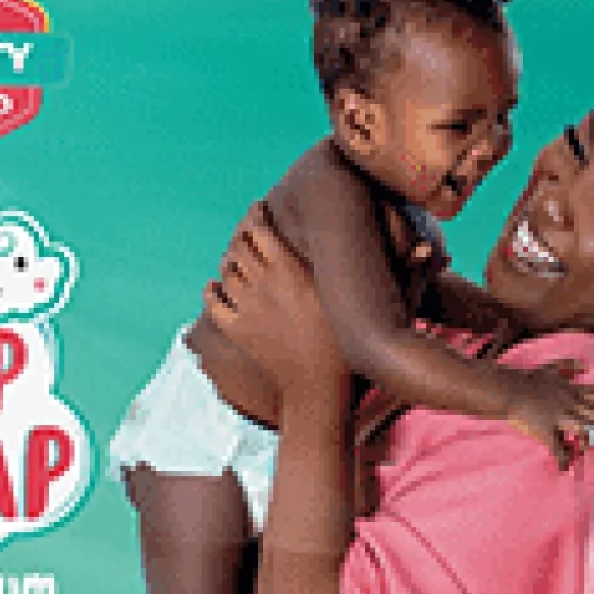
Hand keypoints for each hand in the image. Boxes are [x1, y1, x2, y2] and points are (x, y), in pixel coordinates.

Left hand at [205, 206, 347, 399]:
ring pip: (226, 271)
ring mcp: (245, 307)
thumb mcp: (340, 295)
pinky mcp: (236, 330)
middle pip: (239, 246)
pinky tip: (214, 286)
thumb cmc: (340, 340)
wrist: (316, 384)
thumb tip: (383, 242)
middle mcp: (262, 283)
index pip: (260, 229)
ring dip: (229, 260)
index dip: (255, 215)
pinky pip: (213, 303)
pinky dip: (211, 291)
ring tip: (237, 258)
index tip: (258, 209)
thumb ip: (328, 265)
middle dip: (241, 235)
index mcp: (288, 269)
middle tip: (248, 233)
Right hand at [504, 363, 593, 470]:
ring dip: (588, 442)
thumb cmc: (528, 379)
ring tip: (583, 448)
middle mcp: (570, 404)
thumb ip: (570, 366)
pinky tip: (564, 466)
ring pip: (585, 432)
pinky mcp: (546, 432)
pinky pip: (559, 450)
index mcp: (572, 390)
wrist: (508, 390)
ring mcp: (559, 419)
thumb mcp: (552, 367)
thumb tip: (587, 365)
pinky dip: (563, 460)